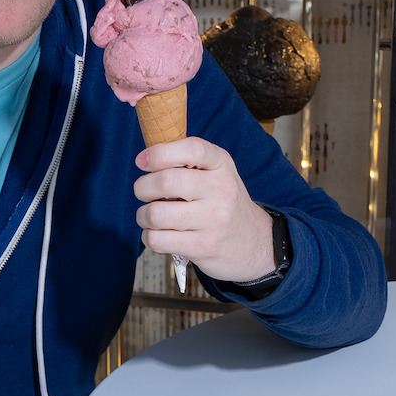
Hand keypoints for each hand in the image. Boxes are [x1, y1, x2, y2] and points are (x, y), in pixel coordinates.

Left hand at [135, 137, 276, 282]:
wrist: (254, 242)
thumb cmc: (223, 204)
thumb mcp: (216, 174)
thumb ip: (187, 163)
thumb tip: (146, 159)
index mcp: (221, 164)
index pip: (192, 149)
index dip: (160, 153)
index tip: (142, 161)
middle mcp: (221, 189)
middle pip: (166, 181)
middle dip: (142, 187)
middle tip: (143, 193)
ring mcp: (214, 220)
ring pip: (156, 214)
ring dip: (143, 216)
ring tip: (150, 217)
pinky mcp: (204, 246)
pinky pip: (158, 239)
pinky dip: (149, 237)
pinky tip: (158, 234)